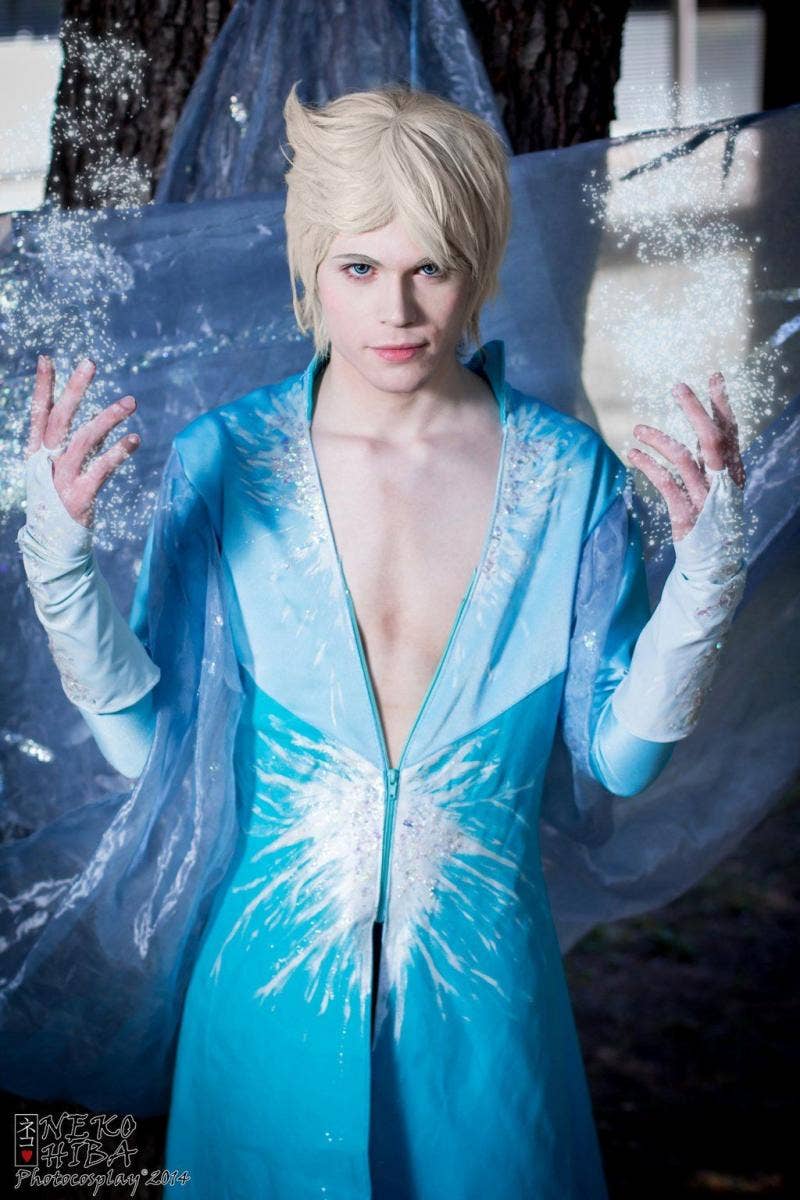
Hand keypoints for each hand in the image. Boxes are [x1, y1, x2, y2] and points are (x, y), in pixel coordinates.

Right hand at [24, 355, 140, 529]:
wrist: (52, 545)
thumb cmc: (56, 501)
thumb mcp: (53, 470)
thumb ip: (66, 444)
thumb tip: (84, 416)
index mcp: (36, 453)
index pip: (38, 414)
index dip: (43, 387)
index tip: (47, 359)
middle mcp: (46, 462)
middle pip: (60, 419)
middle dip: (74, 389)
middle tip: (90, 362)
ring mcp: (61, 479)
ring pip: (84, 440)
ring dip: (108, 417)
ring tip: (131, 401)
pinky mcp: (79, 497)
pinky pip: (101, 469)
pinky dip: (118, 453)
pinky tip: (134, 439)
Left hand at [626, 372, 745, 542]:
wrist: (715, 564)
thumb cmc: (714, 520)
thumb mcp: (718, 486)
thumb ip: (710, 458)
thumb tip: (702, 423)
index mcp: (732, 472)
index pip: (730, 432)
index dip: (722, 404)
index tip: (714, 377)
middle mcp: (722, 483)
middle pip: (711, 439)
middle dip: (695, 411)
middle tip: (677, 387)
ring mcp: (704, 499)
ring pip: (684, 460)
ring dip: (659, 440)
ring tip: (638, 429)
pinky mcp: (686, 515)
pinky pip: (665, 485)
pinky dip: (648, 466)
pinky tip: (633, 455)